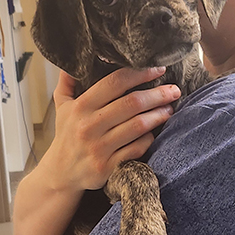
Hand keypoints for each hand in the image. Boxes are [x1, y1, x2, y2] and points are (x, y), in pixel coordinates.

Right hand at [44, 67, 181, 192]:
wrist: (61, 173)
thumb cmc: (66, 136)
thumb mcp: (61, 106)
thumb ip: (68, 82)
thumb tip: (71, 60)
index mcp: (81, 106)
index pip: (115, 82)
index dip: (140, 73)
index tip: (158, 69)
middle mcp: (89, 126)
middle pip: (132, 103)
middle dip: (157, 94)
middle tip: (173, 90)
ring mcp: (99, 148)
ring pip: (138, 126)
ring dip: (159, 115)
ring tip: (170, 108)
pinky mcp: (108, 167)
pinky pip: (137, 148)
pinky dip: (149, 138)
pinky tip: (155, 132)